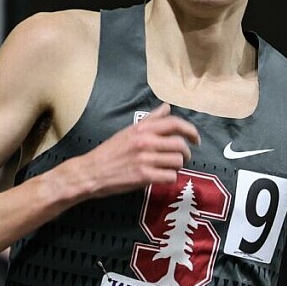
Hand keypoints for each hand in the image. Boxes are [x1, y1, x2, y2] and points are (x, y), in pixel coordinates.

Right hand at [61, 103, 199, 198]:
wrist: (90, 172)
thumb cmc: (109, 152)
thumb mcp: (129, 131)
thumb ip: (150, 120)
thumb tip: (166, 107)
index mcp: (142, 129)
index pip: (175, 124)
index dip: (190, 131)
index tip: (195, 140)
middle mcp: (145, 141)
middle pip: (180, 144)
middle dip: (186, 153)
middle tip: (182, 158)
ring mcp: (145, 159)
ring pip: (177, 161)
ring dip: (177, 167)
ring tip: (169, 168)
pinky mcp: (143, 176)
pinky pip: (169, 176)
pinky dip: (170, 178)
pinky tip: (162, 177)